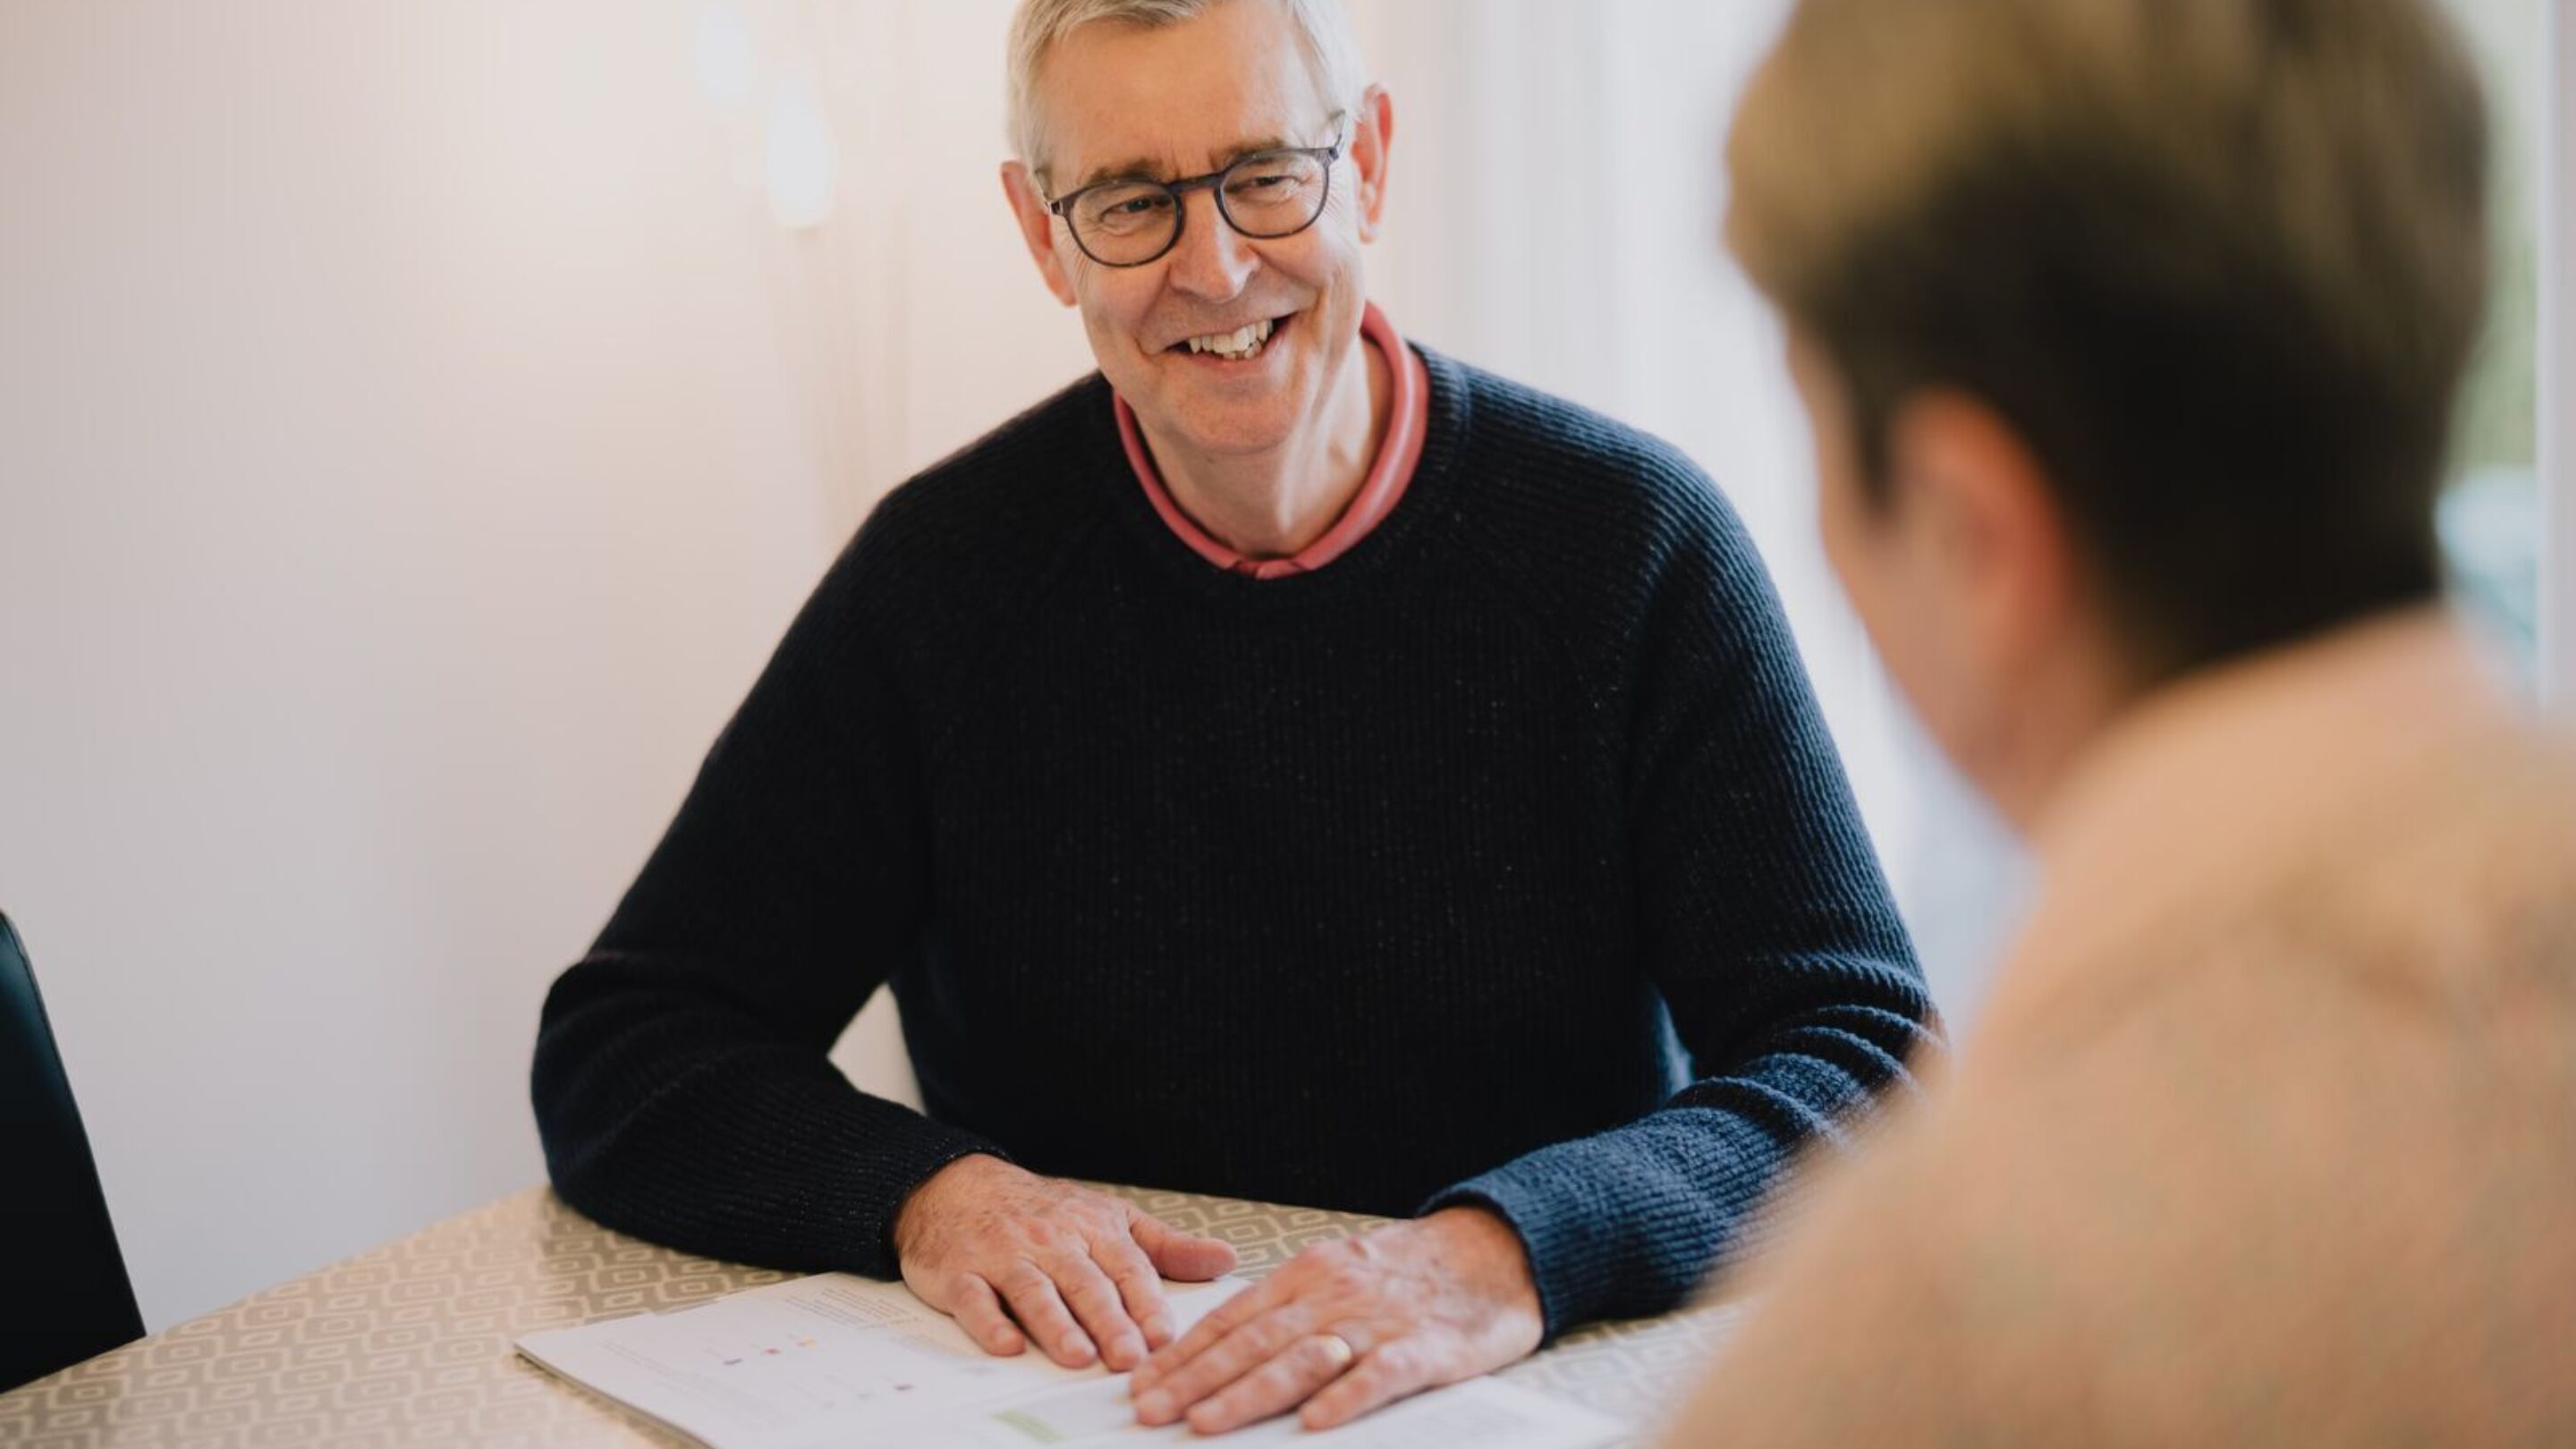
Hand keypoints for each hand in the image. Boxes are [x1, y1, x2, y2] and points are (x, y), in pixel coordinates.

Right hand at [891, 1155, 1237, 1371]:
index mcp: (1092, 1230)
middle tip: (1130, 1357)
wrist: (959, 1187)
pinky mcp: (961, 1274)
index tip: (1165, 1337)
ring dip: (1057, 1324)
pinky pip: (975, 1298)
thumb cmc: (1043, 1212)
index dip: (1147, 1303)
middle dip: (1109, 1321)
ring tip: (1079, 1355)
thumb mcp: (1110, 1219)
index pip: (1127, 1268)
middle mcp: (1051, 1242)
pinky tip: (1007, 1345)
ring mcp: (1005, 1257)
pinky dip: (989, 1323)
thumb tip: (1226, 1260)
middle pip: (1084, 1283)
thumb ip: (1166, 1247)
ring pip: (1033, 1291)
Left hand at [1127, 1206, 1543, 1434]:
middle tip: (1148, 1412)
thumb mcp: (1342, 1272)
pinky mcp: (1426, 1348)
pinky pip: (1380, 1375)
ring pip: (1302, 1361)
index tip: (1141, 1383)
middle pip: (1253, 1342)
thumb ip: (1292, 1307)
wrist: (1495, 1250)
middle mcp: (1333, 1295)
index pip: (1232, 1318)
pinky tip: (1315, 1423)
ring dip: (1248, 1393)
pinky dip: (1346, 1398)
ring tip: (1204, 1423)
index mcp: (1307, 1275)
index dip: (1184, 1353)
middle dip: (1194, 1380)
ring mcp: (1377, 1321)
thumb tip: (1229, 1347)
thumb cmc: (1412, 1272)